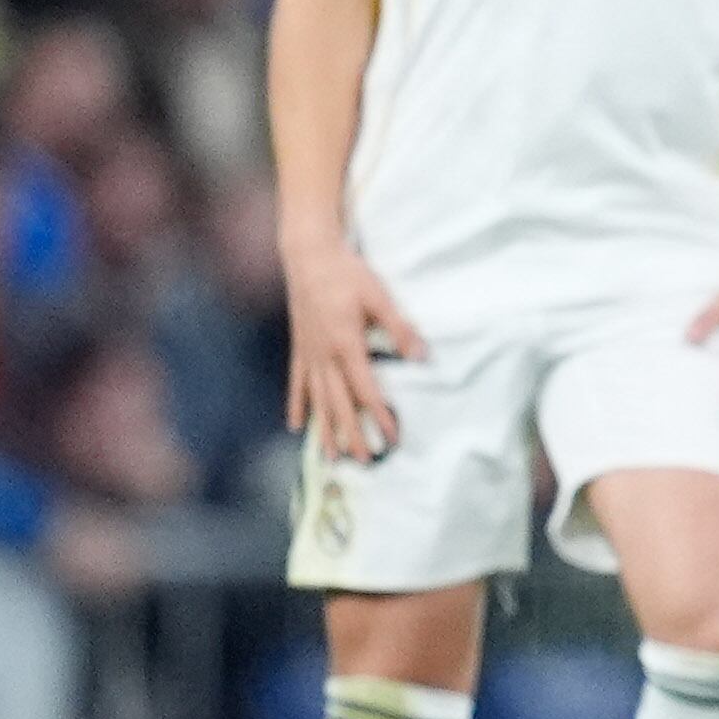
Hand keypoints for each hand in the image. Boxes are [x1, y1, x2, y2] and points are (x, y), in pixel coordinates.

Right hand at [282, 238, 424, 462]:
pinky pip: (298, 383)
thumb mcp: (379, 296)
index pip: (365, 389)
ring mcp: (309, 353)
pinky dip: (299, 405)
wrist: (308, 256)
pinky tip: (297, 426)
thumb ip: (399, 328)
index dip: (378, 415)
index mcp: (346, 344)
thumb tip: (421, 356)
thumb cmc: (347, 273)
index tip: (391, 437)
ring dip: (326, 429)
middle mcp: (324, 355)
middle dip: (352, 434)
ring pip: (318, 399)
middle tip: (365, 462)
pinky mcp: (300, 348)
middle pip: (339, 403)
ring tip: (332, 456)